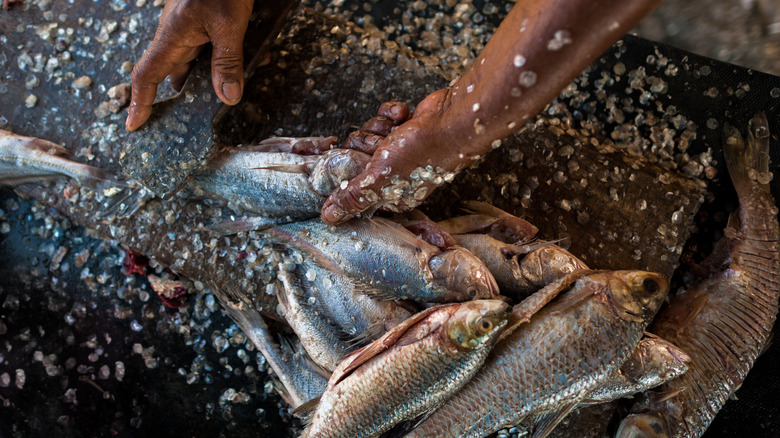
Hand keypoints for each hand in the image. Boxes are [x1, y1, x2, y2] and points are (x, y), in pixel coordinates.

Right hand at [126, 0, 253, 130]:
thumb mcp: (229, 24)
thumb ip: (228, 62)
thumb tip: (228, 98)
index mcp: (173, 36)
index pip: (147, 75)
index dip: (140, 102)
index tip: (134, 125)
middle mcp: (178, 34)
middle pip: (177, 74)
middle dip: (193, 96)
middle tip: (205, 117)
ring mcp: (191, 27)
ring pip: (201, 62)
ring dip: (221, 75)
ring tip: (244, 81)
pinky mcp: (207, 21)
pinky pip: (215, 47)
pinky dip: (232, 57)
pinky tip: (260, 57)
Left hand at [321, 90, 477, 223]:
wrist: (453, 120)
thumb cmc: (422, 152)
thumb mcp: (380, 180)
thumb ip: (353, 198)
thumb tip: (329, 217)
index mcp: (390, 195)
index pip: (354, 185)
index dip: (350, 169)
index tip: (355, 161)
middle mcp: (395, 175)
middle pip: (357, 155)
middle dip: (366, 143)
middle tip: (381, 145)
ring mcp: (400, 150)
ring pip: (369, 134)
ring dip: (380, 127)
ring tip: (396, 129)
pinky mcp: (405, 128)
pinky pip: (384, 117)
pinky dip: (392, 113)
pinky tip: (404, 116)